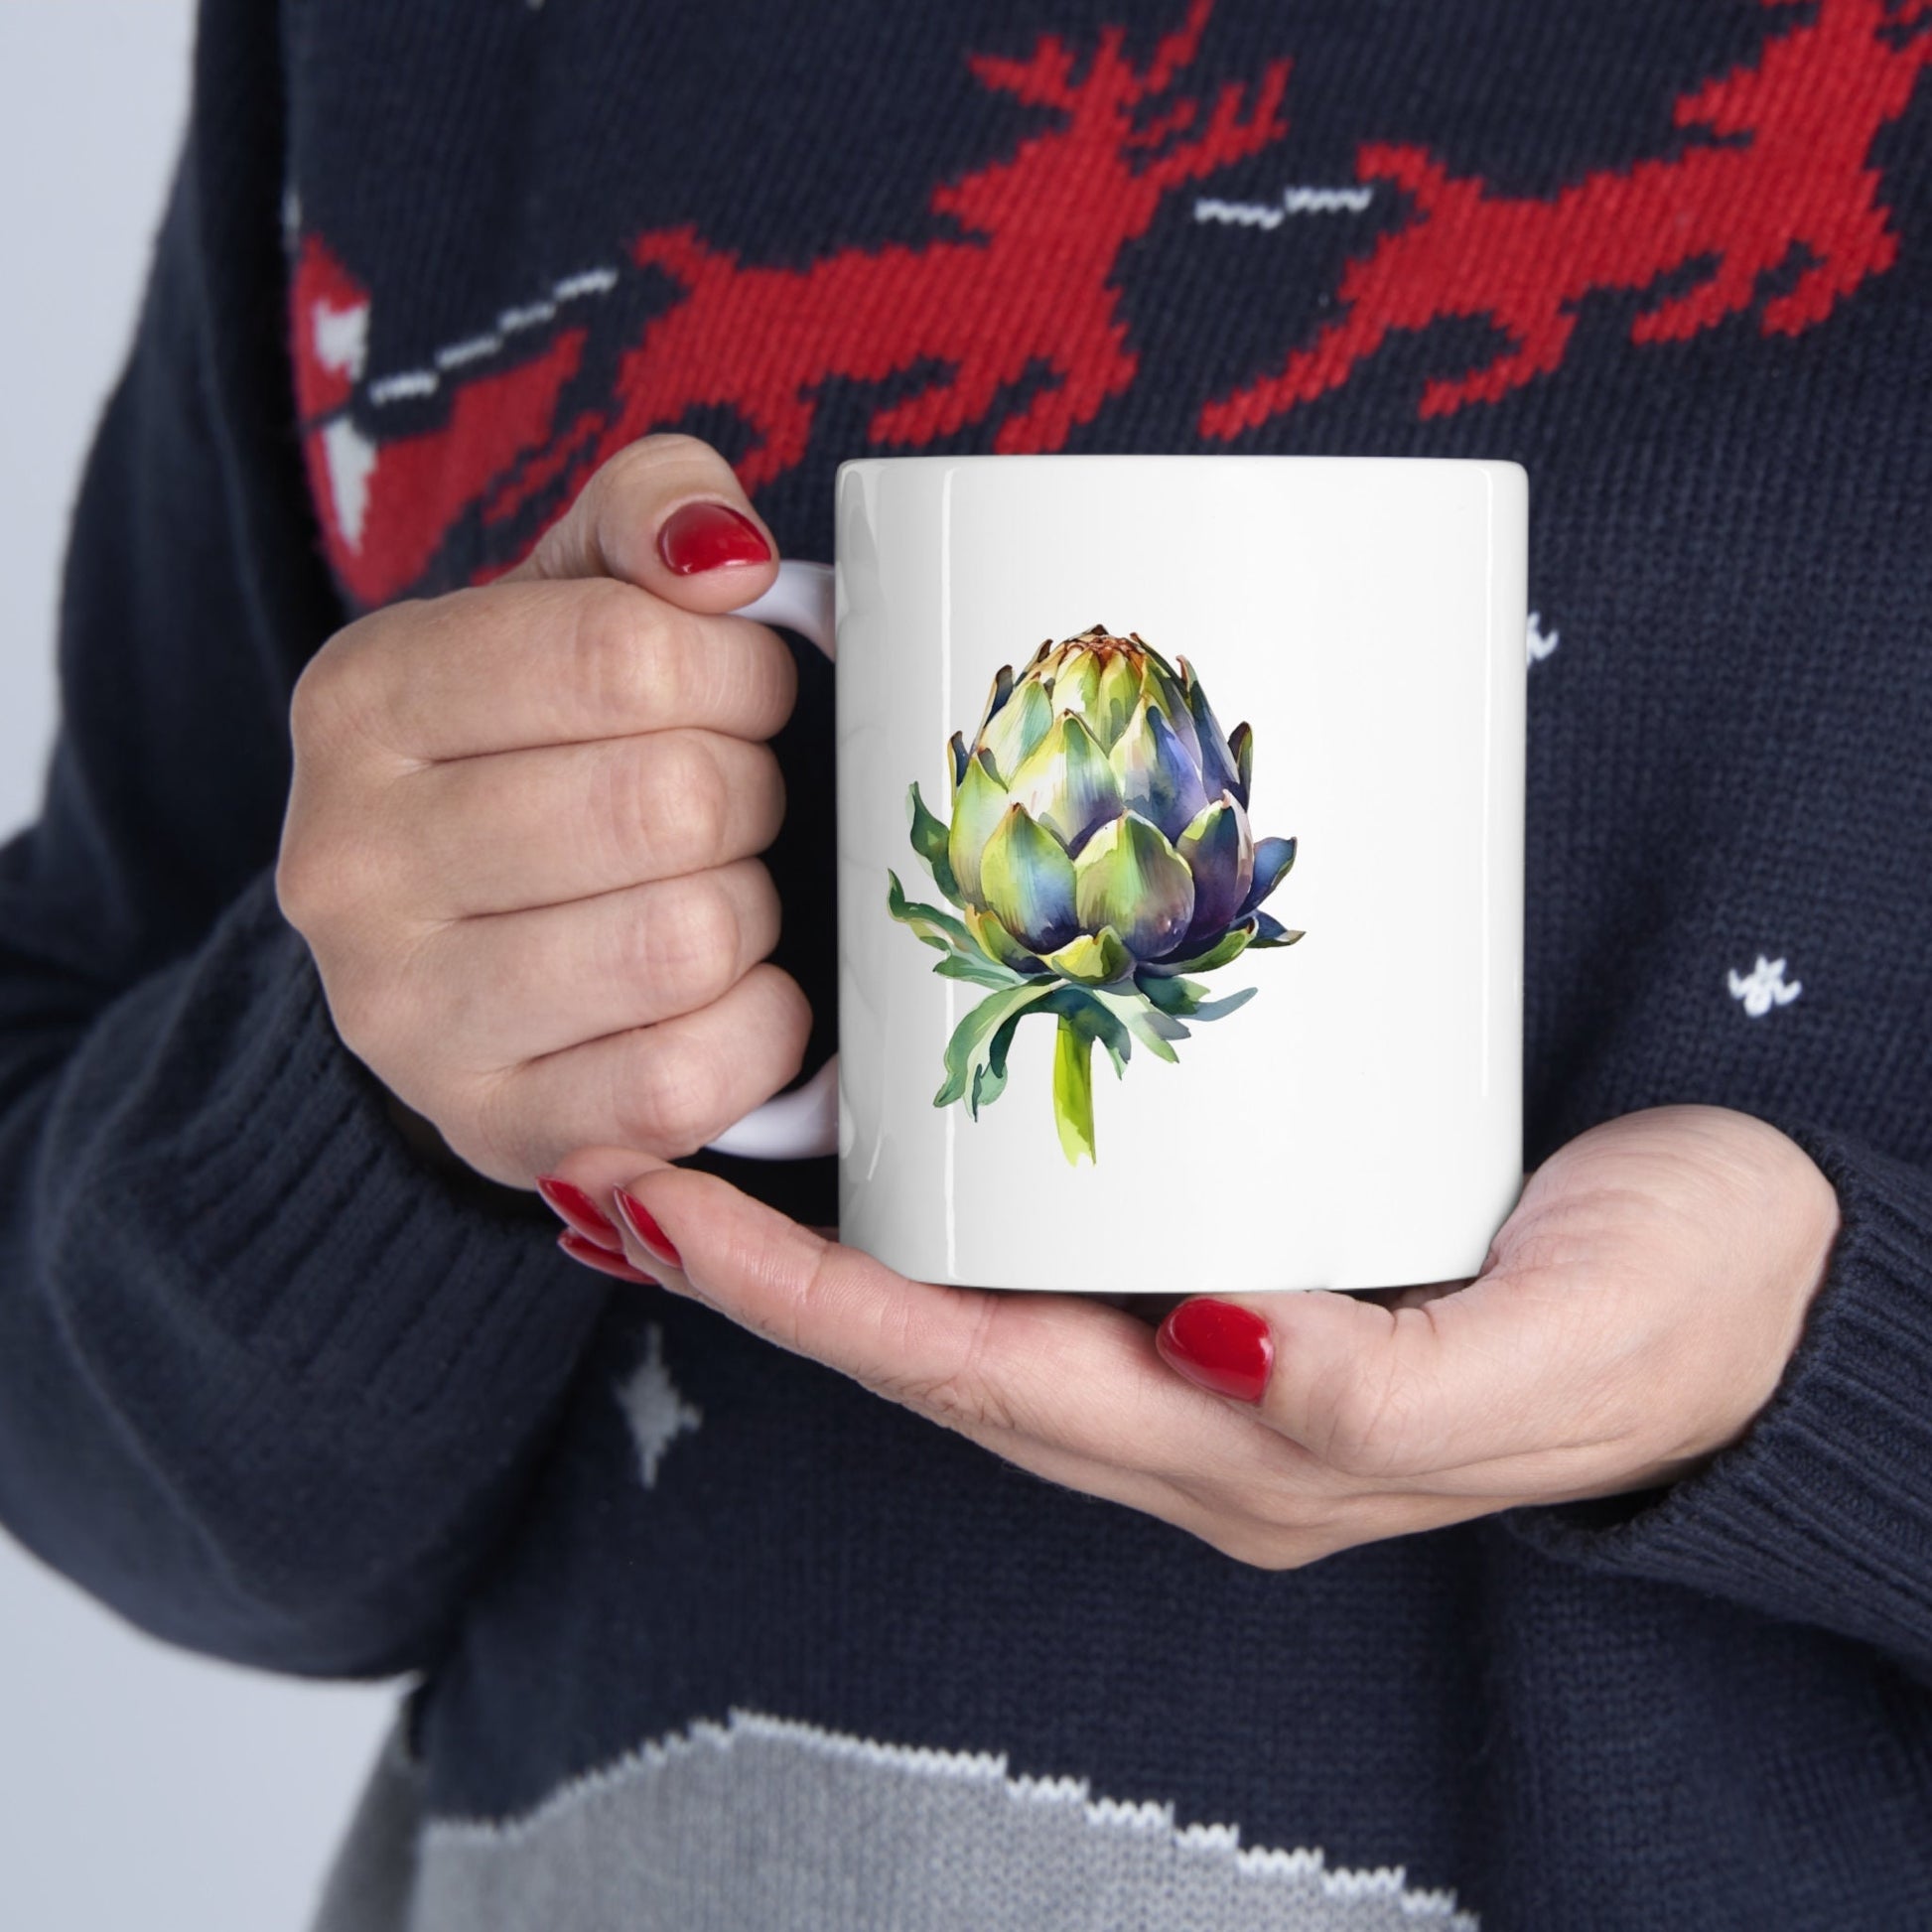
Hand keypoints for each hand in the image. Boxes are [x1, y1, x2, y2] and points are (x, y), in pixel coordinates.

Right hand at [277, 434, 809, 1186]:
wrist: (461, 948)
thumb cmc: (546, 752)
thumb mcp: (574, 596)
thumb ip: (651, 513)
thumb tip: (726, 557)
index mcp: (363, 698)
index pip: (623, 653)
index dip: (740, 672)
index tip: (748, 693)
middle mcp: (349, 863)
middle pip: (670, 802)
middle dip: (751, 793)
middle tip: (734, 803)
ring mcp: (406, 1017)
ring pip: (687, 941)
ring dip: (752, 911)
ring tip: (717, 891)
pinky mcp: (494, 1130)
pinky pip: (689, 1080)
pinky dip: (758, 1030)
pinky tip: (730, 994)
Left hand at [543, 1106, 1840, 1566]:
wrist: (1774, 1277)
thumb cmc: (1680, 1315)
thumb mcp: (1559, 1354)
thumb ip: (1387, 1388)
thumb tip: (1217, 1343)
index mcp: (1247, 1451)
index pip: (974, 1376)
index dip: (807, 1305)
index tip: (659, 1208)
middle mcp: (1197, 1406)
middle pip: (932, 1345)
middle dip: (764, 1272)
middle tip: (618, 1157)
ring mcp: (1213, 1339)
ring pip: (975, 1299)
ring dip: (829, 1240)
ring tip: (698, 1139)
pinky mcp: (1248, 1254)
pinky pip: (1051, 1246)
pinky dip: (943, 1202)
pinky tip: (895, 1129)